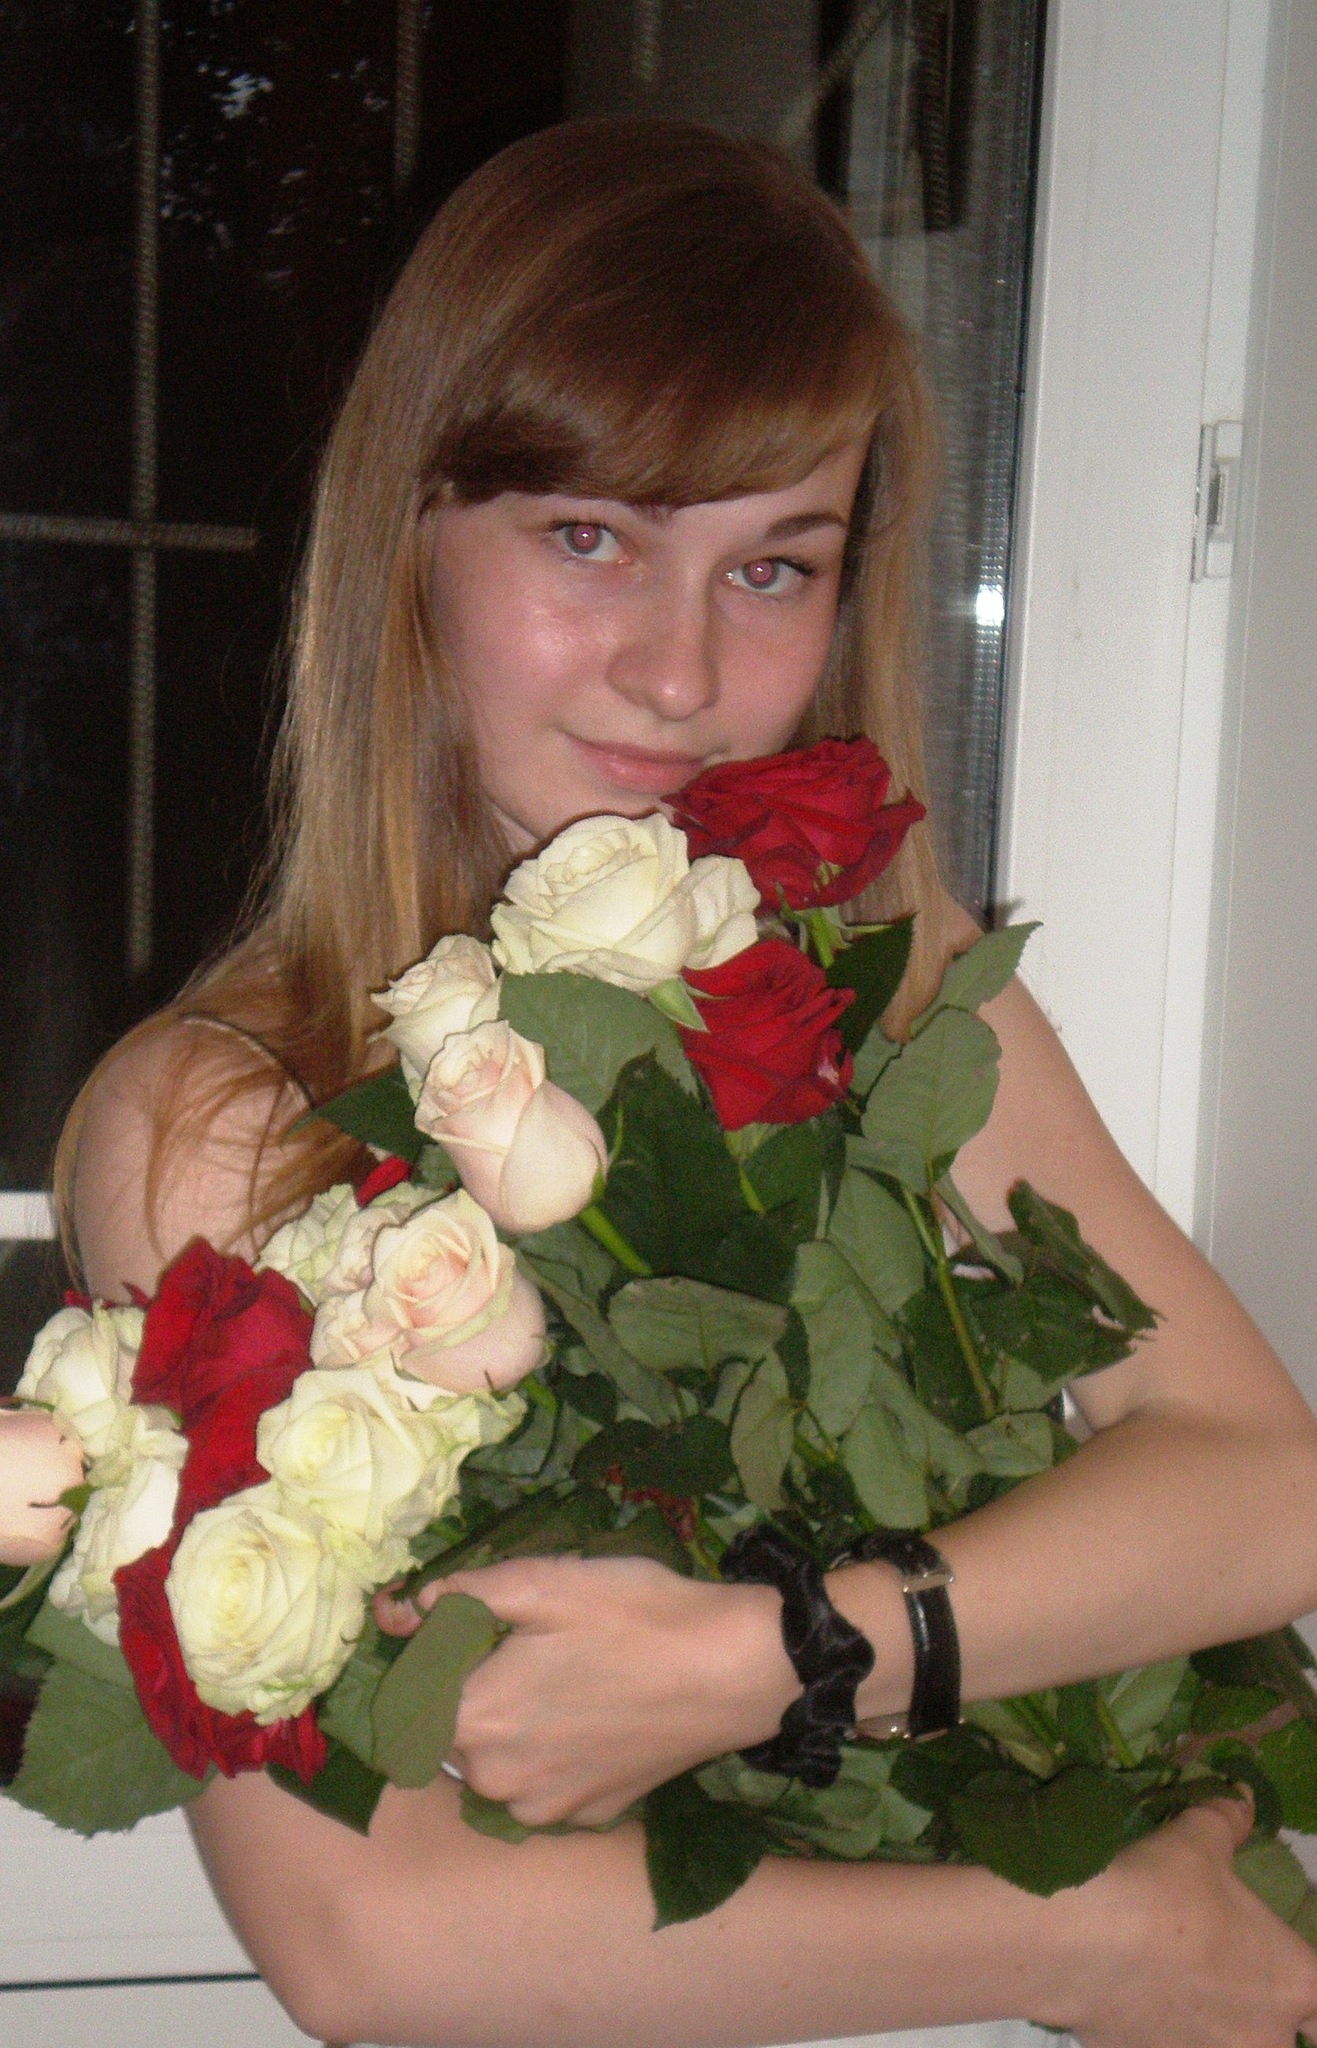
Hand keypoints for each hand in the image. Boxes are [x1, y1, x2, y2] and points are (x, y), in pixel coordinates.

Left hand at [374, 1554, 798, 1824]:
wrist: (733, 1670)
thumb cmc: (633, 1616)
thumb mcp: (542, 1581)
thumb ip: (459, 1594)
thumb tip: (400, 1607)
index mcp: (472, 1720)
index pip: (404, 1704)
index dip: (421, 1664)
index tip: (453, 1631)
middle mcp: (496, 1780)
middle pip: (448, 1734)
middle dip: (467, 1691)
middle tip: (521, 1642)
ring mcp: (545, 1807)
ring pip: (496, 1763)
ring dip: (508, 1726)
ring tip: (561, 1676)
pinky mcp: (590, 1815)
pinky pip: (544, 1783)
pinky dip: (552, 1753)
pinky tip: (593, 1712)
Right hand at [1038, 1795, 1316, 2046]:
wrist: (1078, 1941)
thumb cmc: (1159, 1889)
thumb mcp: (1197, 1838)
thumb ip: (1226, 1822)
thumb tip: (1242, 1798)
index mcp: (1292, 1981)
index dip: (1309, 1988)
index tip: (1284, 1971)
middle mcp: (1263, 2036)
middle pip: (1279, 2037)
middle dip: (1258, 2014)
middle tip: (1222, 1976)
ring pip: (1224, 2045)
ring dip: (1209, 2026)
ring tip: (1170, 1985)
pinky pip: (1168, 2046)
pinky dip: (1158, 2031)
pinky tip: (1129, 1996)